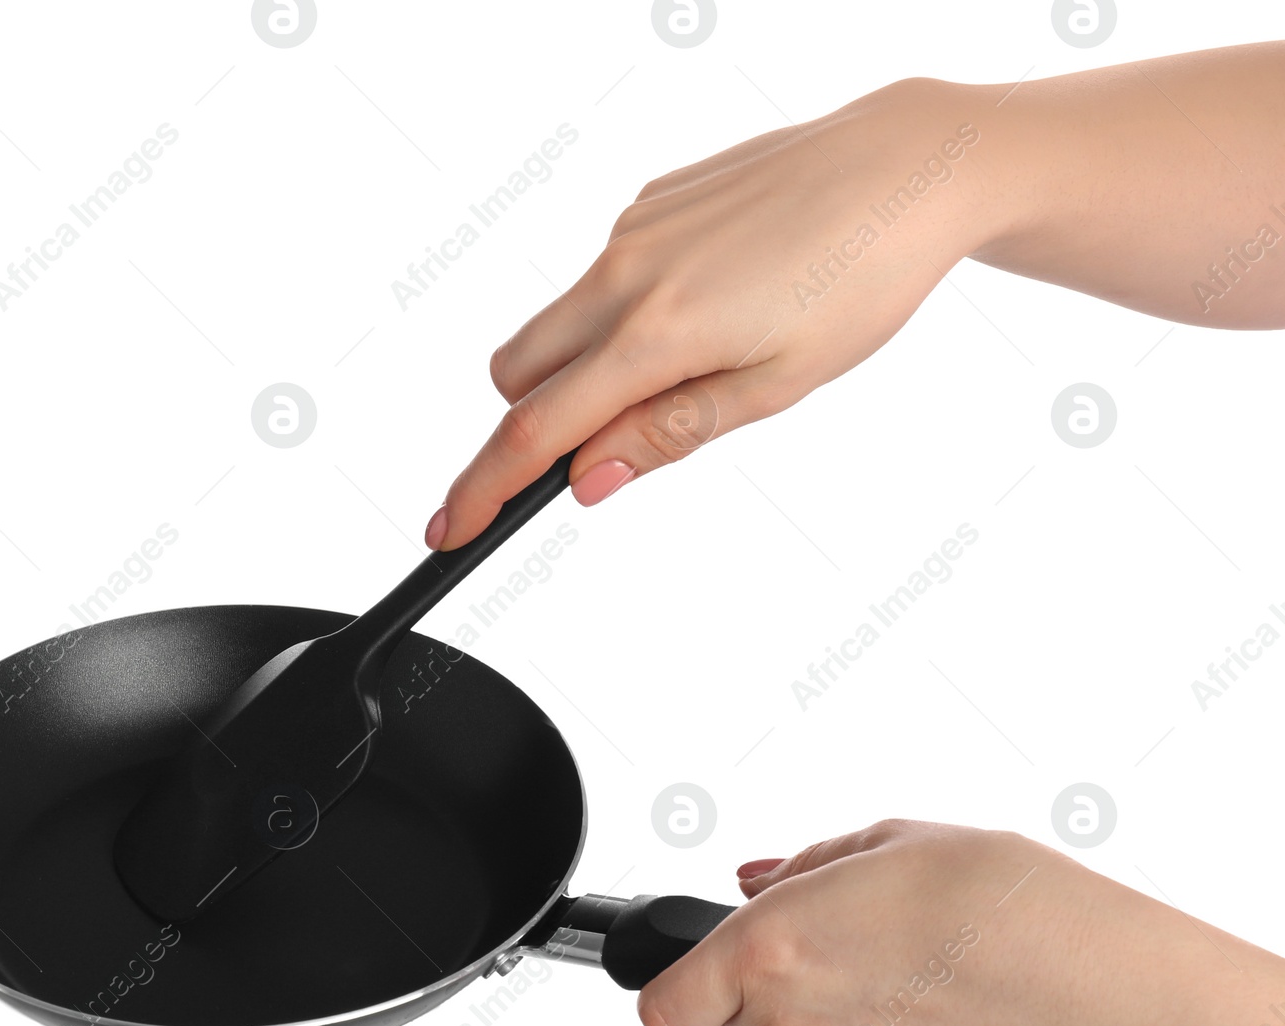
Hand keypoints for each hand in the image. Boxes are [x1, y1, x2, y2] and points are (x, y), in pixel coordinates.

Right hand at [427, 44, 1284, 549]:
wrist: (905, 166)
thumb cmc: (861, 278)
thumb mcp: (776, 385)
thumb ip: (669, 433)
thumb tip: (589, 480)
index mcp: (657, 333)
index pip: (536, 431)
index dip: (484, 490)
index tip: (451, 529)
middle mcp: (623, 273)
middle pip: (515, 373)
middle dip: (531, 421)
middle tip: (601, 445)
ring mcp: (631, 230)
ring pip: (554, 322)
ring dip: (579, 365)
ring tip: (684, 365)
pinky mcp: (649, 200)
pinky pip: (602, 274)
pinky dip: (622, 310)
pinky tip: (710, 298)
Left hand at [637, 820, 1284, 1025]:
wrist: (1096, 984)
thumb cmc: (997, 898)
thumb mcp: (885, 841)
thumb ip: (803, 869)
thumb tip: (757, 881)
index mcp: (773, 948)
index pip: (665, 1006)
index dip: (669, 986)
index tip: (683, 970)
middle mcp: (796, 1023)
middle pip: (735, 1020)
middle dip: (760, 985)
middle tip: (828, 941)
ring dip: (836, 1006)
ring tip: (912, 959)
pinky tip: (942, 1001)